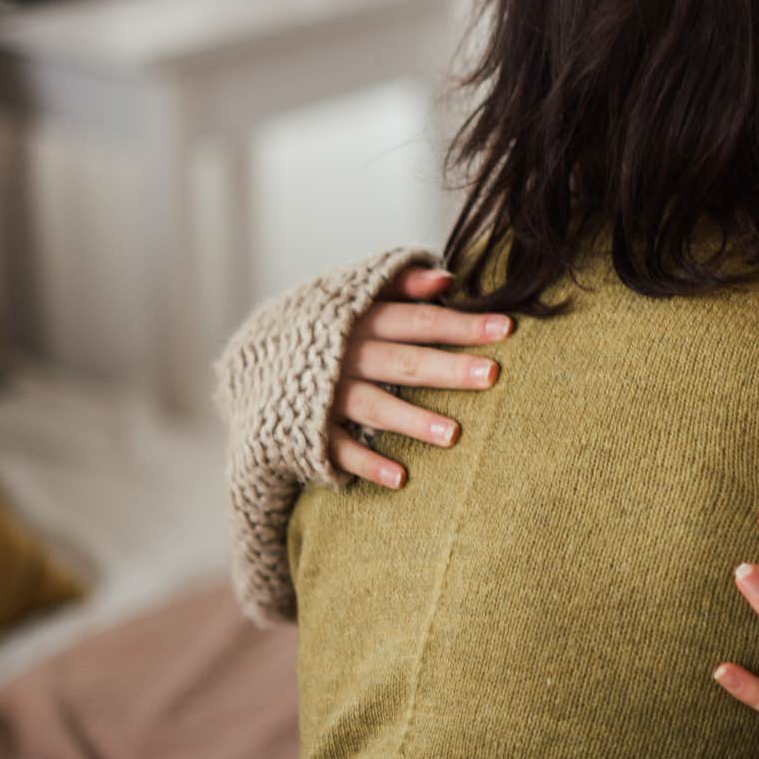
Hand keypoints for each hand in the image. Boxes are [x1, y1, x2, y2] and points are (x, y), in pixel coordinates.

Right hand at [329, 266, 511, 488]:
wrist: (251, 359)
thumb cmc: (328, 325)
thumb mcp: (356, 294)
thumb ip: (402, 284)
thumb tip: (448, 280)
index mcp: (360, 318)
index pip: (419, 319)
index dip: (461, 323)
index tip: (506, 328)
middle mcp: (344, 354)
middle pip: (401, 361)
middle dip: (446, 368)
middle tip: (490, 375)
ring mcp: (324, 392)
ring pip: (372, 405)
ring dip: (412, 420)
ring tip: (453, 435)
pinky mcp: (307, 427)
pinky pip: (337, 447)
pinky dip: (365, 463)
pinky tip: (400, 478)